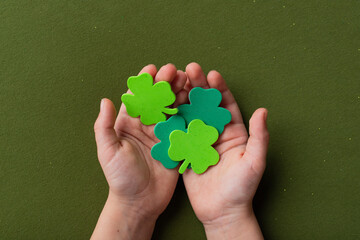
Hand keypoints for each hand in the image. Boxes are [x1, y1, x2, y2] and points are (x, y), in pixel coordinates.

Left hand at [92, 64, 187, 239]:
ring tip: (188, 80)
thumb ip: (104, 127)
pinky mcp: (176, 144)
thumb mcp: (108, 152)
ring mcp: (163, 134)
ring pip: (171, 108)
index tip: (152, 69)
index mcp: (128, 124)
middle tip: (175, 71)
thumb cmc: (120, 178)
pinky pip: (183, 124)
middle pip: (157, 99)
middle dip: (165, 83)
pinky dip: (190, 111)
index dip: (144, 82)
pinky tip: (197, 100)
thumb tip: (105, 101)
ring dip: (179, 93)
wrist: (140, 202)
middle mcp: (147, 126)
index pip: (137, 98)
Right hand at [182, 63, 268, 238]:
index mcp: (233, 132)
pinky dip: (171, 119)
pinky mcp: (186, 151)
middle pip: (206, 104)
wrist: (221, 212)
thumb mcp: (254, 162)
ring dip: (183, 98)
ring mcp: (199, 141)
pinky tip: (163, 106)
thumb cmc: (242, 189)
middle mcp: (215, 133)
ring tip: (174, 82)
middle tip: (189, 69)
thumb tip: (263, 110)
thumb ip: (259, 137)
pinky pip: (179, 132)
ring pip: (190, 114)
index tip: (211, 74)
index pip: (226, 104)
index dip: (219, 88)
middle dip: (198, 86)